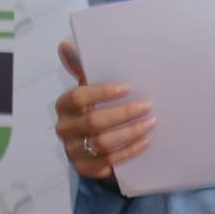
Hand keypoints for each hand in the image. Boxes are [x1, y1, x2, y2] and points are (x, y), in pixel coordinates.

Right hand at [52, 41, 154, 183]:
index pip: (78, 97)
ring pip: (102, 144)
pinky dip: (128, 152)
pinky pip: (108, 163)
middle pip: (93, 122)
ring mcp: (72, 151)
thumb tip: (65, 44)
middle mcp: (64, 128)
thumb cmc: (94, 109)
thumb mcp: (89, 88)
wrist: (92, 144)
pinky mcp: (84, 169)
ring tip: (150, 123)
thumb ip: (81, 67)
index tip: (128, 87)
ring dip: (129, 133)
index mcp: (63, 105)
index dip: (102, 92)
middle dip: (123, 114)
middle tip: (148, 106)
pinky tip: (145, 143)